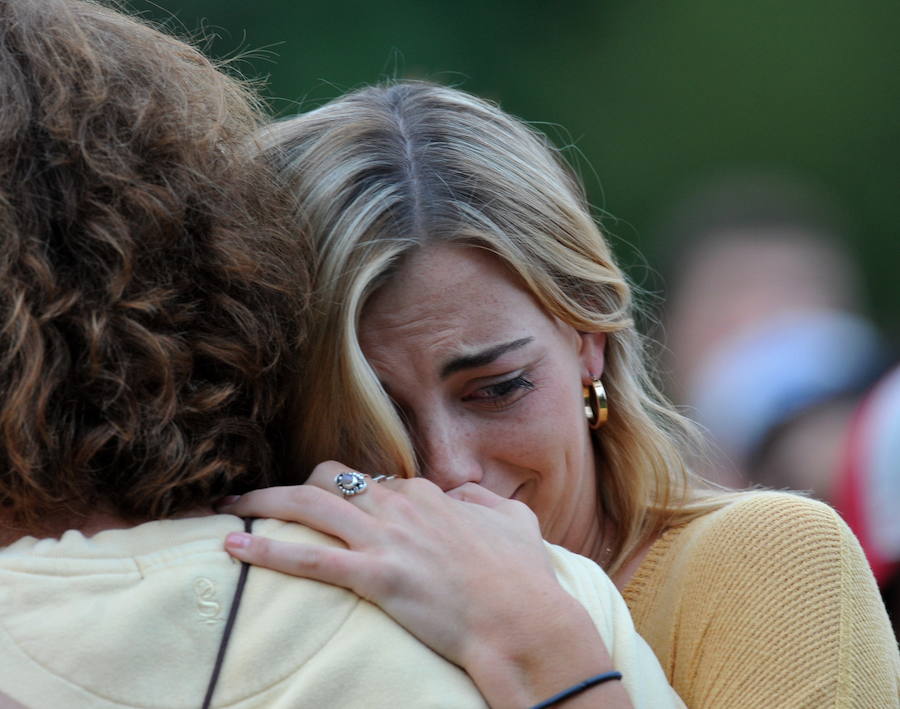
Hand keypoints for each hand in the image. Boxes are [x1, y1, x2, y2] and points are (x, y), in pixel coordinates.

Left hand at [220, 461, 625, 707]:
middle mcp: (401, 507)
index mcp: (428, 495)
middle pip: (331, 480)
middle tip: (264, 501)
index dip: (346, 494)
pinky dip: (266, 552)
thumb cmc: (524, 578)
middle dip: (294, 487)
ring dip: (264, 503)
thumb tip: (462, 496)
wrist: (524, 621)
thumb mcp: (517, 524)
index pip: (372, 482)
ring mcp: (386, 539)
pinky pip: (308, 559)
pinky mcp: (376, 576)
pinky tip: (233, 549)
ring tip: (231, 510)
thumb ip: (485, 502)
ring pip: (309, 506)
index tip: (329, 509)